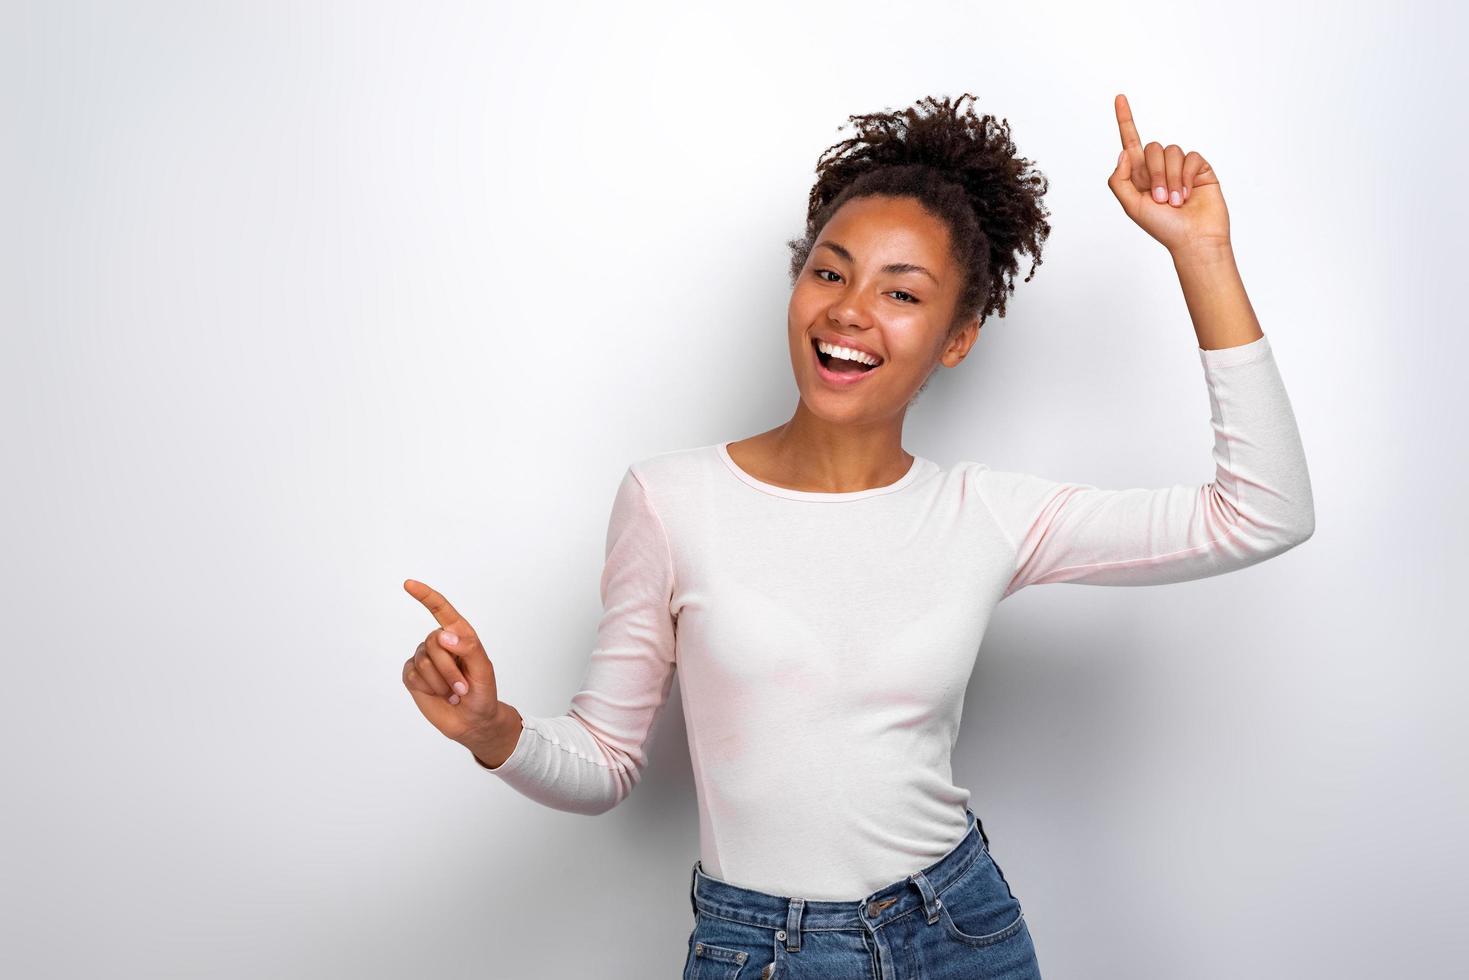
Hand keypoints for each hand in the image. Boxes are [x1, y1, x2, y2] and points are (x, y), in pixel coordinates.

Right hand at [401, 579, 505, 746]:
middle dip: (449, 669)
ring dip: (442, 683)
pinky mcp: (412, 676)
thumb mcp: (483, 669)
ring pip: (424, 662)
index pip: (440, 610)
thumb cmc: (482, 692)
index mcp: (458, 635)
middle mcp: (438, 643)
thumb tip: (443, 635)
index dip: (425, 596)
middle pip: (433, 643)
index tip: (409, 584)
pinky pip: (413, 675)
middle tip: (462, 687)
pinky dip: (430, 688)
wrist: (473, 721)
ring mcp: (423, 658)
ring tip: (454, 693)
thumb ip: (468, 647)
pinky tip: (440, 694)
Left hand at [1107, 93, 1229, 256]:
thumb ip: (1120, 180)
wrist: (1194, 240)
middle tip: (1160, 199)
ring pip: (1172, 151)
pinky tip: (1189, 194)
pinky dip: (1187, 176)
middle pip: (1152, 148)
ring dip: (1172, 178)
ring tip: (1176, 201)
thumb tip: (1123, 153)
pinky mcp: (1200, 169)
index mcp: (1139, 175)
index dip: (1125, 120)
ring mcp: (1180, 167)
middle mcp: (1159, 168)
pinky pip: (1192, 157)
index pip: (1131, 142)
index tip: (1119, 97)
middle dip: (1155, 173)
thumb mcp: (1131, 206)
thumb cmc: (1163, 227)